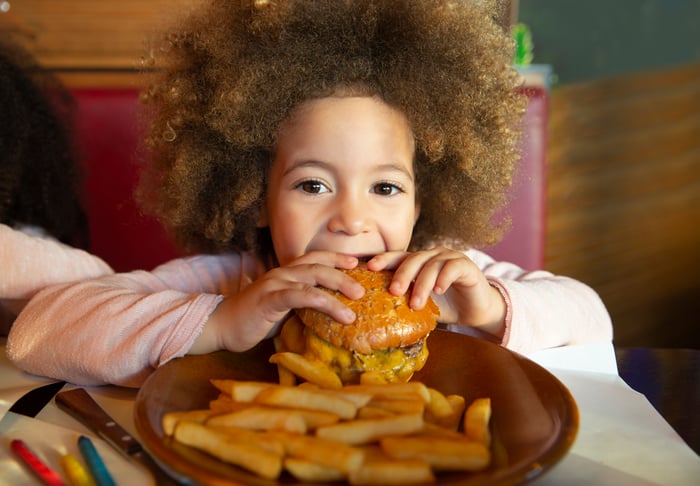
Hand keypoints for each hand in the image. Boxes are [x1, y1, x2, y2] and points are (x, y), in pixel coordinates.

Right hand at [191, 252, 364, 353]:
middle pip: (319, 266)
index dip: (337, 258)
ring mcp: (274, 284)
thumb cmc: (254, 320)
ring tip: (356, 303)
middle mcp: (282, 273)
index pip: (315, 259)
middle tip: (363, 289)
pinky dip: (317, 299)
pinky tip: (333, 307)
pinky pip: (297, 295)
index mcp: (286, 273)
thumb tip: (328, 312)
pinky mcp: (268, 299)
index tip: (357, 263)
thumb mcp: (283, 309)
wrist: (221, 326)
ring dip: (337, 287)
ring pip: (311, 278)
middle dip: (344, 274)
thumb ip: (302, 304)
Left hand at [367, 248, 505, 338]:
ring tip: (417, 304)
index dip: (384, 260)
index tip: (370, 267)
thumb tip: (377, 314)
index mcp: (418, 262)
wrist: (475, 310)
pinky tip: (438, 291)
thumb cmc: (445, 306)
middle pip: (413, 259)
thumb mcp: (421, 304)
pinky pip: (452, 268)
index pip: (398, 257)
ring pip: (431, 265)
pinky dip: (444, 278)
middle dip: (402, 275)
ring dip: (422, 284)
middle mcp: (432, 256)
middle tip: (394, 291)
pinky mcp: (466, 265)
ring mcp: (449, 258)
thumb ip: (404, 302)